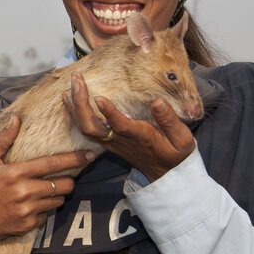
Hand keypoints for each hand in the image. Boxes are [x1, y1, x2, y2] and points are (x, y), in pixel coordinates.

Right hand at [0, 114, 94, 252]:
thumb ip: (3, 139)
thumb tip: (16, 118)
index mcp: (15, 173)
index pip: (52, 164)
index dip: (74, 158)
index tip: (88, 154)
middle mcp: (24, 192)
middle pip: (63, 184)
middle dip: (69, 180)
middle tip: (65, 177)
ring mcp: (27, 211)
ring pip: (58, 200)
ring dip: (58, 194)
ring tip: (47, 190)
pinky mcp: (28, 226)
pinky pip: (47, 214)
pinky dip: (45, 208)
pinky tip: (33, 205)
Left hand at [64, 72, 195, 181]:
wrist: (165, 174)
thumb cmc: (175, 153)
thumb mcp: (182, 139)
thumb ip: (169, 120)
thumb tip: (157, 102)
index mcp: (140, 137)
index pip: (121, 126)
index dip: (109, 113)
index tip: (98, 97)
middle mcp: (120, 141)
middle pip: (92, 127)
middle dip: (81, 103)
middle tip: (77, 79)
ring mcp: (111, 142)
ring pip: (85, 128)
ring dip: (75, 105)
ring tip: (72, 82)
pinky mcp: (107, 142)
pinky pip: (86, 129)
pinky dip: (76, 112)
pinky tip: (71, 97)